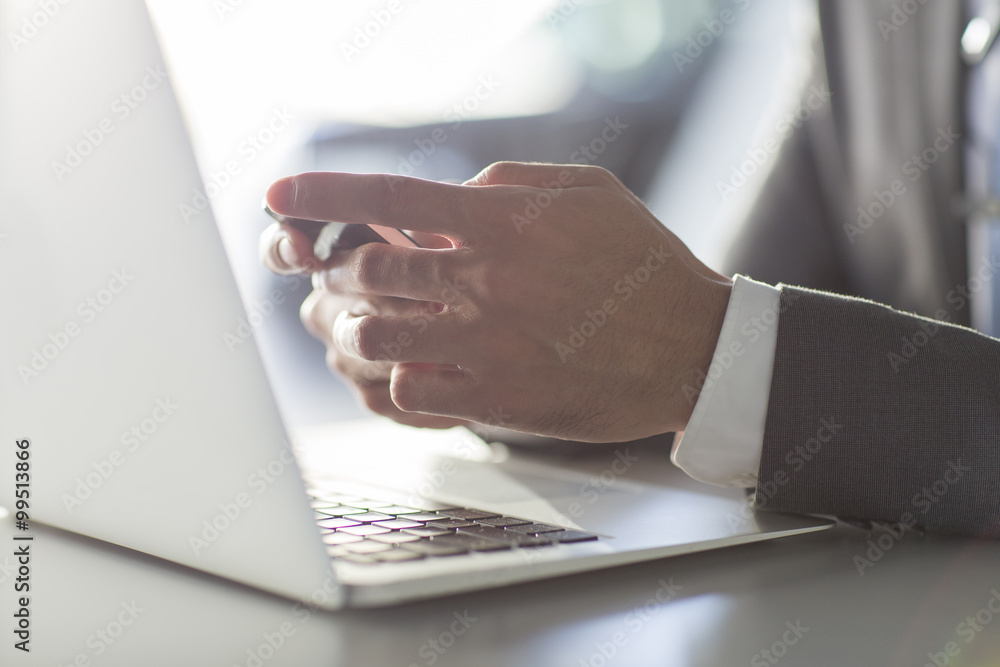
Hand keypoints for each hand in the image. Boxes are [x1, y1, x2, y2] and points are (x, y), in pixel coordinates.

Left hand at [260, 162, 731, 441]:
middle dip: (342, 269)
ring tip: (367, 326)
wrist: (692, 348)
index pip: (391, 198)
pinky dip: (397, 377)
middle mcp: (488, 280)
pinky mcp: (500, 398)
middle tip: (345, 276)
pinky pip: (411, 390)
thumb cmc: (642, 264)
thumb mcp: (586, 192)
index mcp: (505, 222)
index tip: (280, 195)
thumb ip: (508, 182)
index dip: (325, 192)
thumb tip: (448, 195)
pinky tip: (412, 368)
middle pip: (370, 269)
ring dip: (359, 327)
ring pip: (377, 334)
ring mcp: (490, 344)